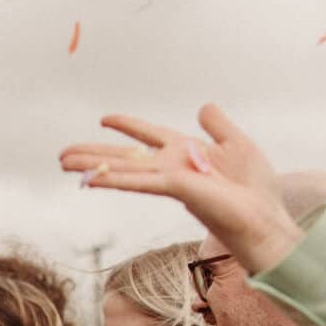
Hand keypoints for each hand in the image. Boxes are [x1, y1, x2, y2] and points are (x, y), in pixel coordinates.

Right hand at [59, 106, 305, 274]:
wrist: (263, 218)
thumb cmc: (256, 189)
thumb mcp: (239, 144)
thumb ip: (218, 124)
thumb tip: (204, 106)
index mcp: (186, 152)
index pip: (150, 135)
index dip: (128, 126)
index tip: (105, 119)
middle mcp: (171, 165)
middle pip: (125, 156)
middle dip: (94, 154)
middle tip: (63, 154)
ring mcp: (170, 178)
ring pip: (122, 169)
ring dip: (91, 166)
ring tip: (62, 162)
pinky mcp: (174, 188)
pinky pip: (137, 181)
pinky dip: (112, 180)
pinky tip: (89, 180)